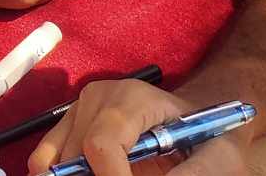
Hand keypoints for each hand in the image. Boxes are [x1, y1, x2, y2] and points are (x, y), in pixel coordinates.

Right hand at [30, 80, 252, 175]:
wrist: (201, 119)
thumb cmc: (212, 139)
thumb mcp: (220, 160)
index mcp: (133, 98)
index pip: (103, 144)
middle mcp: (98, 96)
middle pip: (77, 156)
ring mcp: (79, 108)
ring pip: (56, 160)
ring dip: (76, 175)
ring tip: (112, 174)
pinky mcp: (69, 123)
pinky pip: (46, 156)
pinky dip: (58, 173)